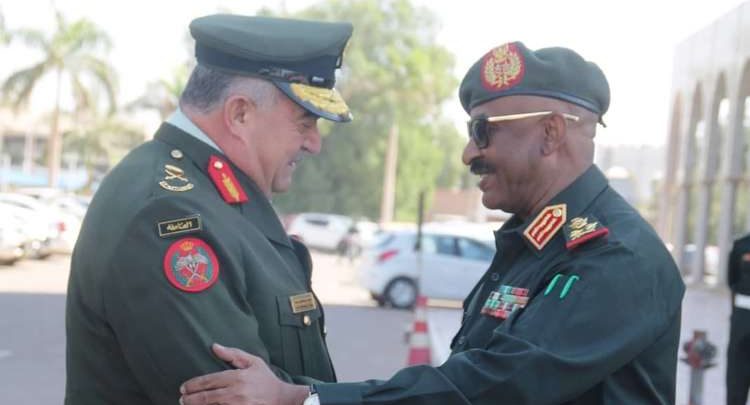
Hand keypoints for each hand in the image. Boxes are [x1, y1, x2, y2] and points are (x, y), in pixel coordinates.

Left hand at [179, 343, 308, 404]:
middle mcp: (236, 392)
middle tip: (182, 398)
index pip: (210, 381)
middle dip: (191, 398)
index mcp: (238, 377)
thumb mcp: (253, 362)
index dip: (194, 384)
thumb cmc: (266, 380)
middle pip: (207, 396)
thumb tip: (214, 346)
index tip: (184, 387)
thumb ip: (233, 354)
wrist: (281, 399)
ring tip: (187, 404)